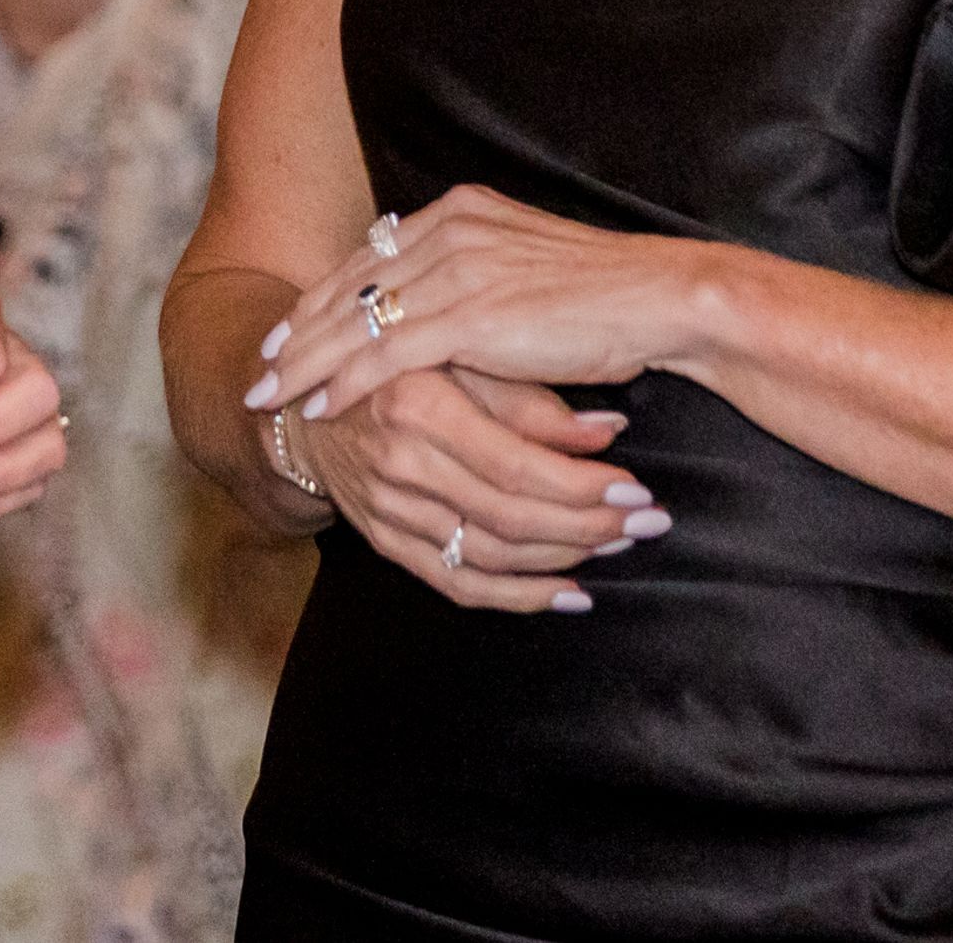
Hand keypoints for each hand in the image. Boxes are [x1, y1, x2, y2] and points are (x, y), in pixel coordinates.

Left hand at [247, 186, 702, 422]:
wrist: (659, 299)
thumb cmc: (605, 297)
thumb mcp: (522, 269)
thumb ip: (473, 274)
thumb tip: (435, 300)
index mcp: (462, 211)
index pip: (371, 257)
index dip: (326, 296)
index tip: (290, 327)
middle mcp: (450, 228)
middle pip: (351, 284)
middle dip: (300, 329)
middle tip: (260, 366)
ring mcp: (458, 268)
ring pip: (358, 321)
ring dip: (307, 361)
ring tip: (270, 394)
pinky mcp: (471, 314)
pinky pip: (388, 353)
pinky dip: (346, 381)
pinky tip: (319, 406)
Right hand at [290, 366, 662, 614]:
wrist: (305, 397)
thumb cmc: (396, 361)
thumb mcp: (457, 354)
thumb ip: (530, 398)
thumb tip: (608, 430)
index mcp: (418, 402)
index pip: (515, 463)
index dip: (582, 484)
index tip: (637, 488)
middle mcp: (399, 462)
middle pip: (509, 516)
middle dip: (588, 525)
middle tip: (647, 522)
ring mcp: (387, 509)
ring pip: (489, 555)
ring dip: (563, 559)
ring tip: (618, 545)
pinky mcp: (384, 541)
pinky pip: (457, 584)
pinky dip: (517, 598)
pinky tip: (567, 594)